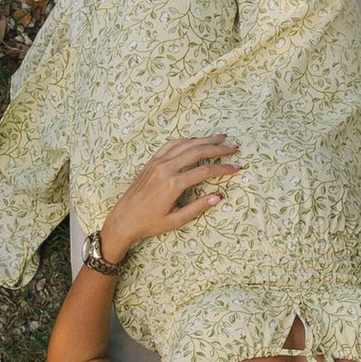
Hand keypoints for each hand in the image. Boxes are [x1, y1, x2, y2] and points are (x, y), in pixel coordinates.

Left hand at [100, 136, 241, 262]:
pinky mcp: (151, 161)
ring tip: (220, 138)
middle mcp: (165, 169)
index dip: (223, 169)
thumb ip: (198, 207)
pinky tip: (195, 140)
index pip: (205, 171)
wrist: (123, 219)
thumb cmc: (150, 223)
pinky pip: (171, 145)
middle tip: (234, 147)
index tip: (237, 167)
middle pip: (197, 152)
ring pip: (185, 145)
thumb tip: (219, 196)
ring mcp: (157, 163)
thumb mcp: (176, 220)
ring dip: (204, 140)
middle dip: (218, 148)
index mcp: (173, 184)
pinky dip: (185, 140)